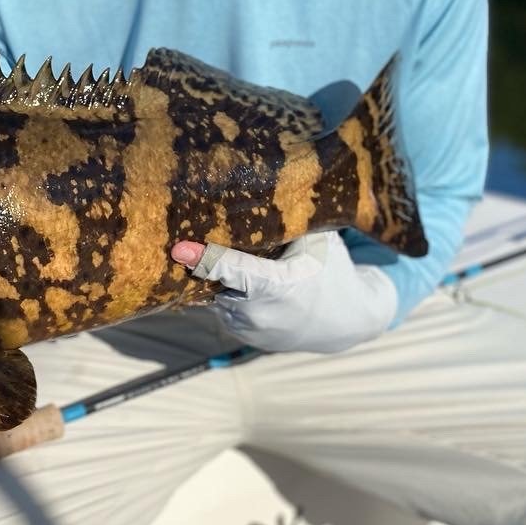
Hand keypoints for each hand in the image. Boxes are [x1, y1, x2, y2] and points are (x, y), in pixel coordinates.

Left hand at [170, 232, 397, 352]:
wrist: (346, 322)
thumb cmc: (332, 271)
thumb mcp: (319, 241)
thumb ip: (290, 220)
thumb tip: (260, 186)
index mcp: (279, 286)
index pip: (234, 271)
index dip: (207, 258)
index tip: (179, 249)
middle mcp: (260, 314)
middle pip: (216, 280)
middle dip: (208, 262)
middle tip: (198, 239)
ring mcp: (251, 330)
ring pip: (217, 295)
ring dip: (219, 278)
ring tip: (232, 260)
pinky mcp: (246, 338)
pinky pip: (223, 309)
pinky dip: (226, 293)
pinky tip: (240, 281)